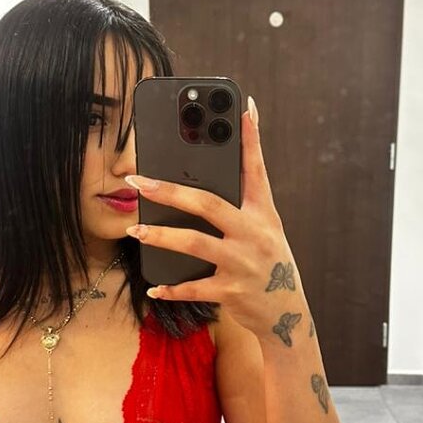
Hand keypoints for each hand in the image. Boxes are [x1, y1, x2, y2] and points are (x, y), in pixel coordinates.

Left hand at [124, 99, 299, 338]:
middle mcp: (254, 234)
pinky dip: (171, 287)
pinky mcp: (232, 291)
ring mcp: (242, 263)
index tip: (243, 108)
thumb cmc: (267, 263)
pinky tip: (153, 285)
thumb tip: (209, 174)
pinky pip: (194, 287)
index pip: (256, 170)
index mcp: (264, 213)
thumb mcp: (265, 229)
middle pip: (207, 205)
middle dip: (169, 191)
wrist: (287, 314)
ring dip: (160, 237)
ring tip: (135, 231)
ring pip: (194, 244)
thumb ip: (243, 203)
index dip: (251, 138)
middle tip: (138, 180)